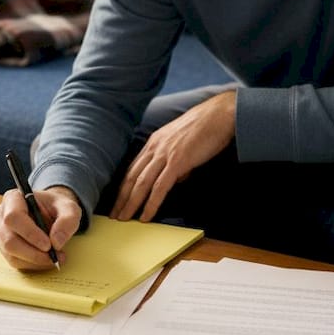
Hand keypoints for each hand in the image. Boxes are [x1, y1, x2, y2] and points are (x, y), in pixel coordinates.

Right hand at [0, 185, 81, 269]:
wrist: (50, 212)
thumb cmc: (56, 207)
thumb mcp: (69, 208)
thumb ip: (67, 220)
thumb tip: (56, 242)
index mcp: (13, 198)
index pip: (14, 217)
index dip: (30, 233)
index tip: (48, 245)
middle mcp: (1, 215)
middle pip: (9, 240)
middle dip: (34, 253)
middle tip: (55, 256)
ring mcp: (0, 233)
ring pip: (11, 254)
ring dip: (35, 260)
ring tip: (56, 257)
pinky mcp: (4, 247)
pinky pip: (15, 261)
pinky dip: (33, 264)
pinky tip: (47, 259)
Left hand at [111, 90, 235, 221]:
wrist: (219, 115)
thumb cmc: (206, 128)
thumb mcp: (183, 143)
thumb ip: (176, 162)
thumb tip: (176, 179)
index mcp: (154, 142)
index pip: (133, 169)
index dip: (124, 187)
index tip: (118, 201)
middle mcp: (155, 147)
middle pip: (132, 177)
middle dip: (121, 199)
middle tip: (114, 215)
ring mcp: (165, 154)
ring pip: (141, 183)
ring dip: (131, 204)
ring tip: (124, 219)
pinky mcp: (177, 162)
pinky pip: (160, 187)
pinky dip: (151, 203)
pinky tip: (146, 216)